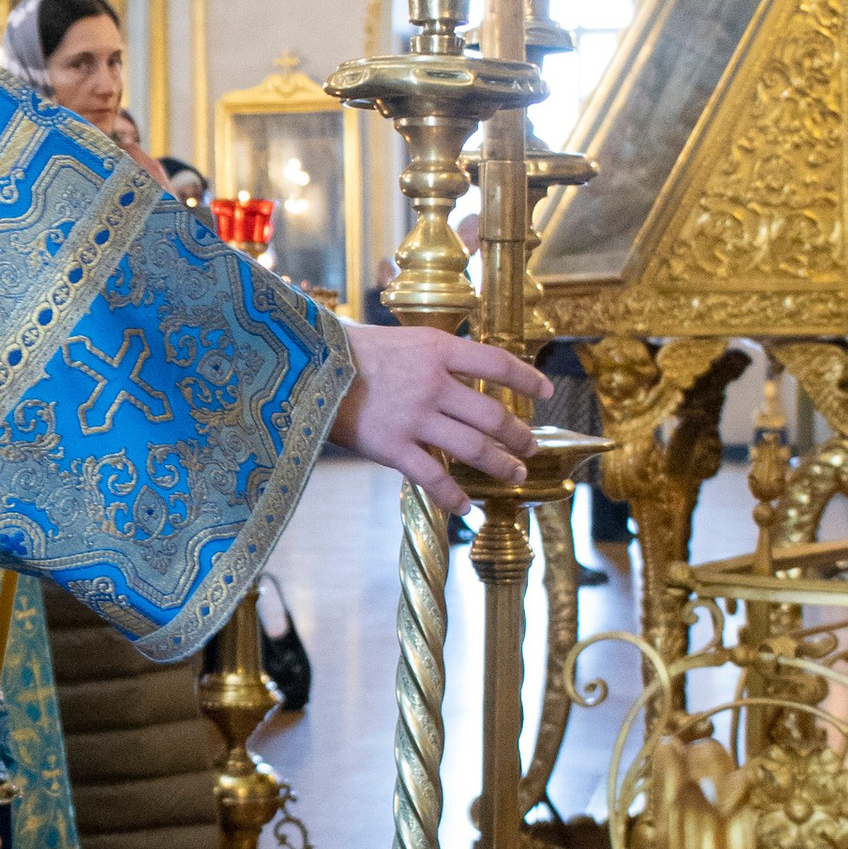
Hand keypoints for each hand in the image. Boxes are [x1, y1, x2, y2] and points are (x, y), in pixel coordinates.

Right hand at [329, 319, 550, 507]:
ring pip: (473, 448)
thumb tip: (466, 376)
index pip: (497, 363)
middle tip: (530, 446)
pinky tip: (466, 507)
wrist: (302, 367)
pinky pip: (433, 477)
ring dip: (500, 465)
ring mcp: (413, 417)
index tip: (545, 392)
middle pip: (492, 414)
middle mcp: (432, 384)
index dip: (527, 378)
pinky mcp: (391, 448)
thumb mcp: (400, 341)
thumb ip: (434, 358)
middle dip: (518, 434)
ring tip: (515, 475)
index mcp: (436, 350)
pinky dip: (454, 496)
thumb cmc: (347, 351)